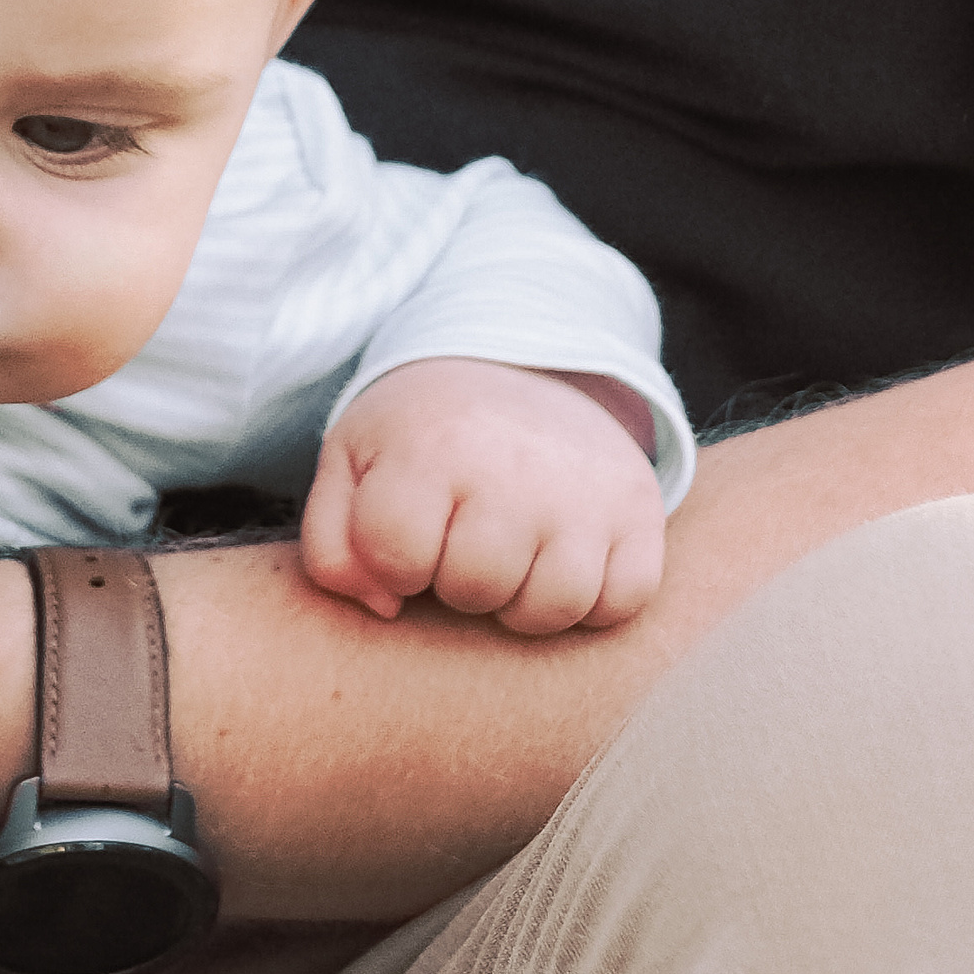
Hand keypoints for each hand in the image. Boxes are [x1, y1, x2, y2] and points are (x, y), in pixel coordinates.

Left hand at [302, 356, 666, 635]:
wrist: (517, 366)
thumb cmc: (422, 433)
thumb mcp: (352, 465)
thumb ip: (333, 547)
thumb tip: (388, 607)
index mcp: (430, 445)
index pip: (396, 558)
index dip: (395, 562)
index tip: (409, 530)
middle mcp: (514, 465)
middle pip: (475, 589)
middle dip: (458, 581)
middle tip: (463, 535)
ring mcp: (585, 489)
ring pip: (552, 608)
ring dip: (523, 601)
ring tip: (511, 552)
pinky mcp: (640, 508)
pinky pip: (622, 602)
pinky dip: (593, 599)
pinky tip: (563, 557)